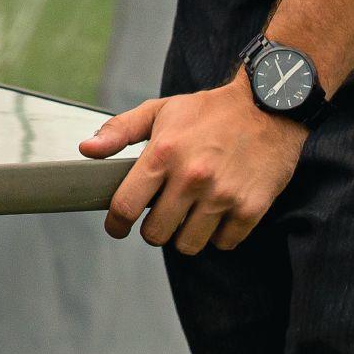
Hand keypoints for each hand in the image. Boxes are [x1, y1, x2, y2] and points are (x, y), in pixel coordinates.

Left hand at [80, 73, 304, 254]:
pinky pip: (222, 244)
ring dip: (184, 234)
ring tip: (189, 212)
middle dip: (153, 228)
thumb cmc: (207, 111)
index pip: (126, 205)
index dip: (116, 223)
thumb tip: (86, 150)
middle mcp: (191, 177)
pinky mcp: (250, 209)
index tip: (116, 227)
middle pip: (155, 234)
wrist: (267, 108)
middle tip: (160, 213)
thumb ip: (119, 130)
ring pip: (187, 245)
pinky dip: (217, 235)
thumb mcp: (160, 110)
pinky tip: (217, 212)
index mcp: (163, 152)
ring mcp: (222, 196)